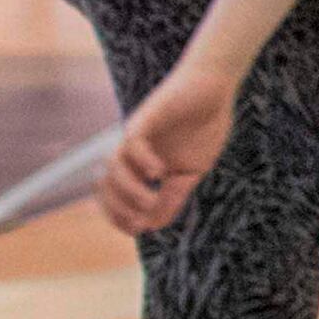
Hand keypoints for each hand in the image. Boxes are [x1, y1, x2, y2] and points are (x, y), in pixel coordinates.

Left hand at [97, 61, 242, 235]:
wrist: (213, 87)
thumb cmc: (203, 126)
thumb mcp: (190, 171)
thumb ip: (172, 196)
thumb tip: (151, 226)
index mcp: (139, 166)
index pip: (114, 196)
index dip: (118, 216)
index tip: (137, 230)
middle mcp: (131, 152)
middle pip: (105, 186)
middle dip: (118, 208)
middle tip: (140, 222)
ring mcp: (137, 135)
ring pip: (113, 168)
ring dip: (128, 191)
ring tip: (150, 203)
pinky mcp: (146, 118)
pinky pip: (132, 144)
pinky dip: (141, 162)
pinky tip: (159, 173)